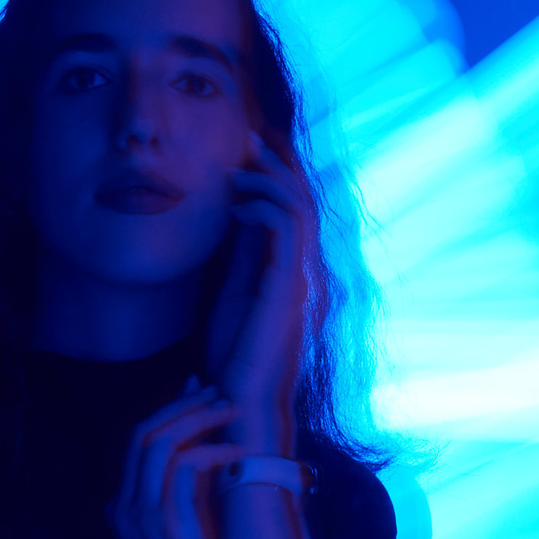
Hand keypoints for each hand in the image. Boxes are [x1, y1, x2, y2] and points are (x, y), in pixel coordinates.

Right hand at [109, 387, 234, 538]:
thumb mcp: (192, 535)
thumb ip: (193, 497)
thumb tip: (213, 456)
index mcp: (125, 509)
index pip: (139, 441)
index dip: (171, 409)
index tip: (202, 390)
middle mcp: (125, 507)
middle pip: (141, 431)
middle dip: (182, 404)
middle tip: (220, 391)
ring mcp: (140, 516)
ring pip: (156, 440)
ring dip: (196, 416)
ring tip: (230, 408)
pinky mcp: (165, 526)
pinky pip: (182, 468)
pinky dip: (210, 451)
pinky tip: (234, 453)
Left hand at [202, 134, 313, 454]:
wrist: (238, 400)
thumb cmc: (233, 358)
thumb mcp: (234, 291)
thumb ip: (245, 253)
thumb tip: (242, 211)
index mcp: (293, 273)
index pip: (294, 211)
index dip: (274, 176)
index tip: (244, 154)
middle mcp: (305, 272)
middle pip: (302, 201)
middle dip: (276, 164)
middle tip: (247, 138)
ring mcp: (302, 279)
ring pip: (299, 208)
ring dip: (268, 180)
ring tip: (238, 168)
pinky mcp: (289, 287)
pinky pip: (285, 230)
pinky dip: (262, 208)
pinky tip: (236, 205)